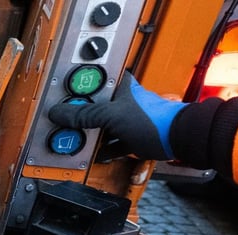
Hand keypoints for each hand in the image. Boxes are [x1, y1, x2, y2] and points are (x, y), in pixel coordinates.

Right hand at [48, 72, 186, 159]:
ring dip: (89, 132)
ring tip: (74, 137)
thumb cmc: (154, 119)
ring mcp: (127, 118)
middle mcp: (123, 99)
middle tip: (63, 119)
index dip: (77, 84)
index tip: (60, 92)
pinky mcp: (132, 135)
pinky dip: (102, 148)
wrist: (179, 138)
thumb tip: (58, 113)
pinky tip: (93, 153)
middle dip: (79, 113)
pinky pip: (111, 141)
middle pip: (93, 104)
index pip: (93, 78)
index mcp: (120, 85)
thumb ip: (84, 114)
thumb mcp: (111, 115)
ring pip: (101, 123)